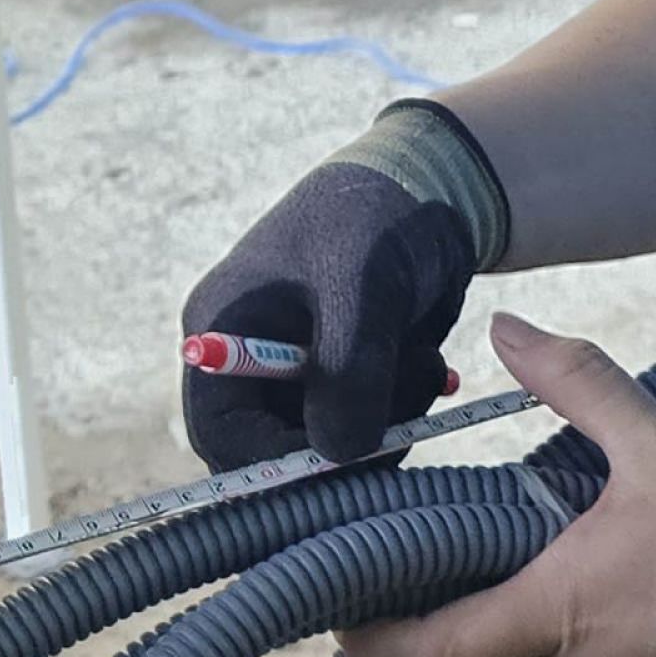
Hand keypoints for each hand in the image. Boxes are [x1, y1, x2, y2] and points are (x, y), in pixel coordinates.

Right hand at [179, 103, 495, 467]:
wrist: (434, 193)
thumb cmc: (376, 222)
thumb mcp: (360, 293)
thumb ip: (345, 377)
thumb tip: (337, 457)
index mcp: (222, 331)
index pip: (221, 434)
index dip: (275, 462)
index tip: (344, 459)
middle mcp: (249, 362)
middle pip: (276, 450)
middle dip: (343, 444)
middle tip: (401, 416)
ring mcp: (297, 374)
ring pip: (331, 446)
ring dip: (385, 423)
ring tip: (421, 367)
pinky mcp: (344, 380)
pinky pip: (367, 428)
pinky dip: (403, 411)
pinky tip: (426, 366)